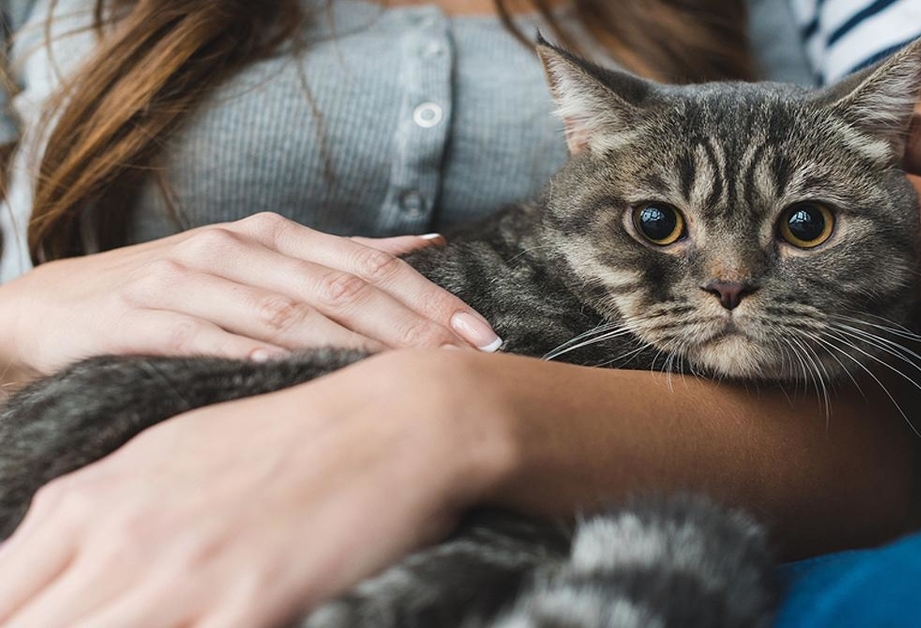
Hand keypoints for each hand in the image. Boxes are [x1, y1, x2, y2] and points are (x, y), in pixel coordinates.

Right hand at [0, 212, 500, 376]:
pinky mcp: (142, 317)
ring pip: (286, 315)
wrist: (63, 305)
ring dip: (353, 350)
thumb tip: (430, 246)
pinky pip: (208, 340)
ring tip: (407, 380)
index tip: (483, 338)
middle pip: (342, 290)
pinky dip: (253, 357)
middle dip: (412, 331)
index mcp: (276, 234)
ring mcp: (188, 278)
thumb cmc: (181, 289)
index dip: (432, 302)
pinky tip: (294, 377)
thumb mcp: (263, 260)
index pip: (371, 268)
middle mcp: (238, 247)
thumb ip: (344, 255)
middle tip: (464, 367)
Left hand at [0, 350, 515, 627]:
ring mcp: (183, 576)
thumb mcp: (171, 455)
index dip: (18, 619)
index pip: (0, 593)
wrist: (398, 420)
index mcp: (91, 499)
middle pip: (26, 627)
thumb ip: (98, 516)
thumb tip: (50, 565)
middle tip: (104, 624)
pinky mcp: (248, 606)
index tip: (49, 620)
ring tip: (170, 620)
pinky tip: (215, 626)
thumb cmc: (292, 434)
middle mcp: (121, 538)